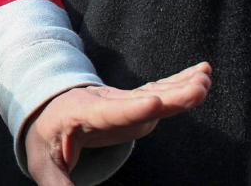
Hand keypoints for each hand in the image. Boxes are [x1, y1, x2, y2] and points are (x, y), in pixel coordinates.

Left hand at [25, 62, 211, 185]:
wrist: (49, 113)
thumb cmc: (45, 141)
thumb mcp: (44, 165)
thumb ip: (58, 184)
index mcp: (81, 115)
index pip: (109, 113)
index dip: (132, 109)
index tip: (154, 103)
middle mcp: (106, 102)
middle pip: (140, 100)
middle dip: (171, 95)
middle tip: (198, 88)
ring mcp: (123, 101)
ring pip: (155, 93)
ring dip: (181, 86)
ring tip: (206, 79)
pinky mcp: (136, 103)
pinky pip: (161, 91)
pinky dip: (181, 82)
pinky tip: (203, 74)